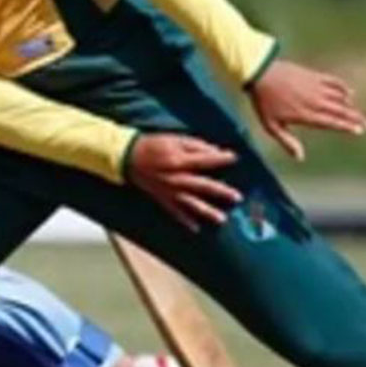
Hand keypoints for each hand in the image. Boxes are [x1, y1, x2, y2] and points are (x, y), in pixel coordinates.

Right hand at [126, 133, 241, 231]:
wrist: (128, 157)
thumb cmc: (152, 145)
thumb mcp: (174, 138)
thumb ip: (195, 145)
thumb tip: (215, 151)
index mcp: (180, 161)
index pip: (206, 161)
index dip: (222, 159)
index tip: (235, 158)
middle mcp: (177, 179)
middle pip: (204, 186)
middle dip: (221, 192)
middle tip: (237, 197)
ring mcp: (169, 191)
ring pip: (192, 204)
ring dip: (207, 212)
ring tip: (222, 219)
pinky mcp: (162, 198)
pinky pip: (175, 212)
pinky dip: (185, 221)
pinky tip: (196, 228)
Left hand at [247, 59, 365, 161]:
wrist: (261, 73)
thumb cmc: (264, 101)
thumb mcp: (271, 125)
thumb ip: (287, 142)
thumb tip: (300, 158)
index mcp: (306, 115)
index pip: (332, 122)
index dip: (347, 126)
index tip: (359, 131)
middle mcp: (315, 101)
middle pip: (341, 111)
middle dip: (356, 118)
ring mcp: (316, 87)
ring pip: (340, 97)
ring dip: (352, 105)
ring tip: (359, 113)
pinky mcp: (314, 76)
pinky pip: (334, 82)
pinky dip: (343, 88)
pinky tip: (350, 92)